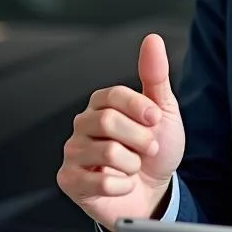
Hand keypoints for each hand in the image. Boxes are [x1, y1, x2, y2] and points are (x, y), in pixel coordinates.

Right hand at [58, 34, 185, 231]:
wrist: (153, 193)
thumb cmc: (155, 151)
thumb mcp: (162, 111)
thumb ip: (155, 75)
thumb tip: (152, 39)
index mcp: (101, 104)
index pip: (114, 95)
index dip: (140, 108)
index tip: (156, 120)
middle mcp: (82, 124)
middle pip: (108, 122)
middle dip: (140, 139)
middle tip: (148, 149)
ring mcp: (73, 152)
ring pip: (107, 152)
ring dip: (133, 164)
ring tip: (133, 166)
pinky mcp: (69, 180)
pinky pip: (102, 182)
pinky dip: (123, 186)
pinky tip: (122, 184)